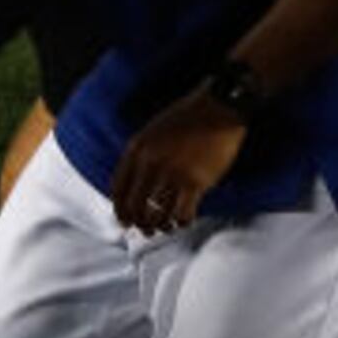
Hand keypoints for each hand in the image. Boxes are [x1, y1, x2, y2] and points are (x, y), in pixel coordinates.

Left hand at [110, 92, 248, 233]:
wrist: (219, 107)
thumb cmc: (188, 117)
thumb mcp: (153, 130)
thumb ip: (141, 155)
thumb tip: (136, 186)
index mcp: (137, 149)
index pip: (118, 191)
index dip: (121, 212)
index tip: (126, 221)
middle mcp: (151, 164)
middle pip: (137, 208)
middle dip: (140, 224)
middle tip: (147, 231)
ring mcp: (173, 174)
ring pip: (159, 215)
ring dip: (161, 226)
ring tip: (167, 227)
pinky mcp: (196, 181)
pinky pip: (183, 214)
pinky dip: (182, 222)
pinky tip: (185, 220)